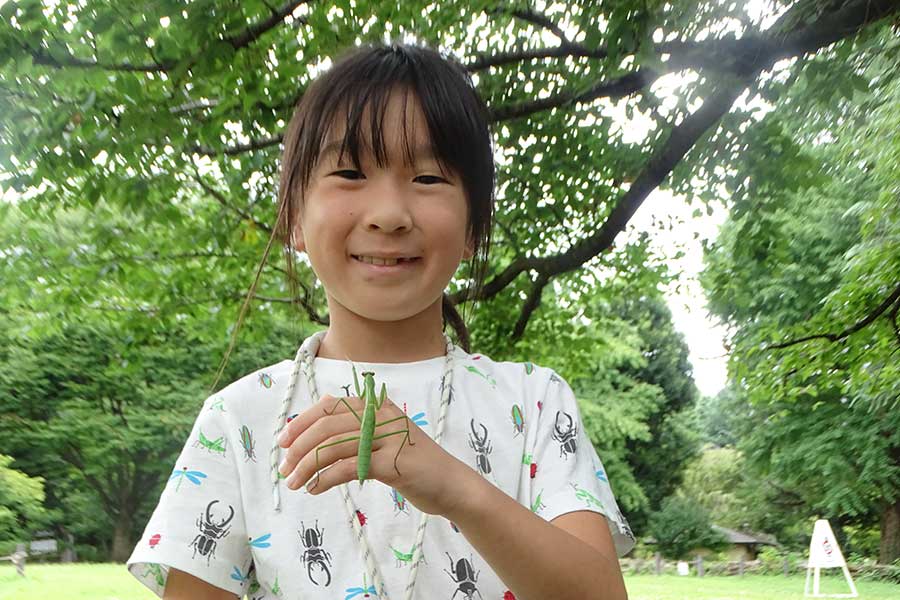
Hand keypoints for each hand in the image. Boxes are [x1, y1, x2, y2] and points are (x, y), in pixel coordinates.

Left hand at [276, 392, 473, 515]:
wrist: (451, 484)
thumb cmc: (414, 462)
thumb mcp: (385, 436)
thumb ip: (357, 425)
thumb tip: (323, 410)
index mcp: (377, 406)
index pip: (330, 406)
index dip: (302, 422)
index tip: (283, 441)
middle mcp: (382, 416)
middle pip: (327, 426)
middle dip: (299, 447)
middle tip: (284, 469)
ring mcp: (388, 438)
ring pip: (334, 447)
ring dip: (307, 466)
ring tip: (294, 483)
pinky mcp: (392, 462)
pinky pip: (348, 467)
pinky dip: (325, 478)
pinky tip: (315, 489)